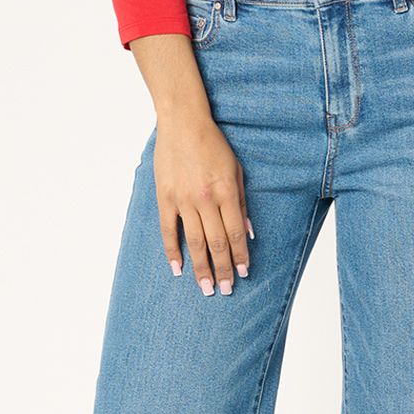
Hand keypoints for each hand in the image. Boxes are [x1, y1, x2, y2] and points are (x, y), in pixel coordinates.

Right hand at [154, 114, 251, 294]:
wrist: (183, 123)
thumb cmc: (213, 144)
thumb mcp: (236, 170)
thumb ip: (241, 202)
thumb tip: (248, 232)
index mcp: (226, 192)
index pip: (235, 233)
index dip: (240, 256)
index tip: (243, 273)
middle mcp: (205, 199)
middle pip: (216, 243)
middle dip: (222, 270)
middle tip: (226, 290)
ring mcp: (183, 200)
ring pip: (195, 242)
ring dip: (201, 268)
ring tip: (206, 288)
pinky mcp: (165, 198)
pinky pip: (169, 230)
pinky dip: (173, 251)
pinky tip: (178, 268)